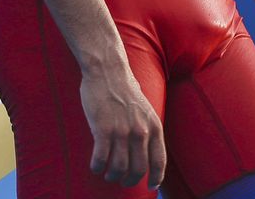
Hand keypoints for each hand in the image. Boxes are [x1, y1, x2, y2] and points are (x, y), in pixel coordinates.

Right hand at [80, 60, 165, 188]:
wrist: (108, 69)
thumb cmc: (124, 88)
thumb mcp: (144, 108)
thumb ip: (146, 128)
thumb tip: (145, 150)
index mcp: (153, 125)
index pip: (159, 161)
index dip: (156, 178)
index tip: (151, 186)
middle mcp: (140, 130)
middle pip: (138, 170)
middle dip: (129, 180)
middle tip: (121, 180)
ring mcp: (122, 130)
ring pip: (119, 168)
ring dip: (112, 175)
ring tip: (107, 173)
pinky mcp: (103, 129)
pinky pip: (101, 159)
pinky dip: (97, 167)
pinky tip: (95, 165)